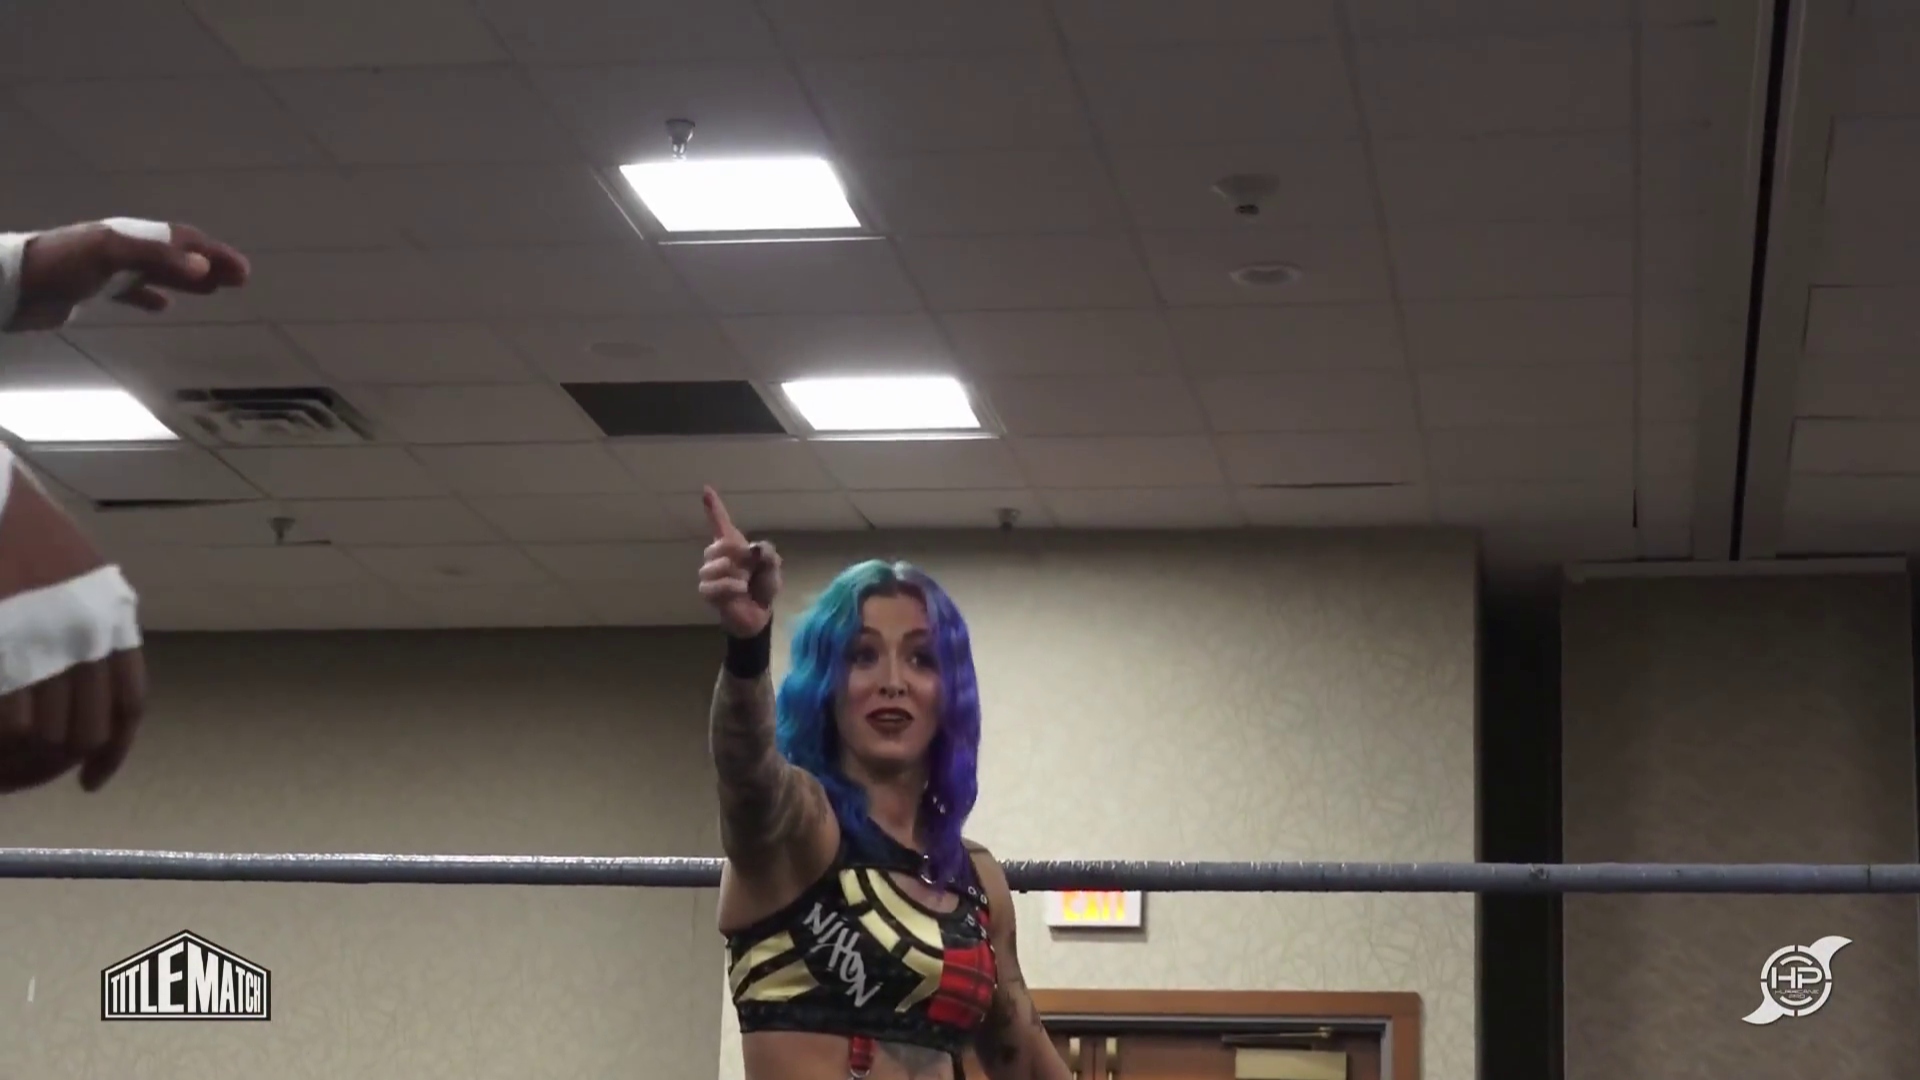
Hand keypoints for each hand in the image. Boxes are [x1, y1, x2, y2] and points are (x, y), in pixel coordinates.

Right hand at [0, 463, 144, 793]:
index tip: (90, 780)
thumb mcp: (72, 570)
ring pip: (48, 734)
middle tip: (23, 776)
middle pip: (87, 729)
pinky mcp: (4, 651)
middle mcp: (88, 633)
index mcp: (111, 615)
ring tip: (1, 765)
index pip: (128, 703)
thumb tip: (89, 675)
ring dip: (21, 760)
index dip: (112, 751)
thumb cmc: (13, 524)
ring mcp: (44, 642)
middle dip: (55, 763)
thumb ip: (87, 619)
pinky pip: (11, 724)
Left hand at [7, 218, 250, 331]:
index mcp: (131, 236)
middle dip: (208, 265)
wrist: (14, 284)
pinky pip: (133, 291)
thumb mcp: (111, 255)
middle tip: (239, 281)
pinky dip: (152, 297)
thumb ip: (158, 259)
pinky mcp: (95, 289)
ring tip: (213, 290)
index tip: (242, 272)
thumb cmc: (62, 265)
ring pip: (159, 273)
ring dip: (187, 280)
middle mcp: (124, 249)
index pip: (183, 241)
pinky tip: (164, 306)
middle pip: (176, 255)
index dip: (214, 254)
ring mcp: (110, 269)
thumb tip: (204, 267)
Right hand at [698, 486, 781, 638]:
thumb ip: (768, 554)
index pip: (720, 521)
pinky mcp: (708, 592)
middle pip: (720, 545)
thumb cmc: (763, 585)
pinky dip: (730, 587)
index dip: (713, 506)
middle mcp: (717, 556)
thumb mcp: (773, 567)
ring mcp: (710, 574)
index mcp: (733, 545)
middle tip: (750, 569)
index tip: (706, 489)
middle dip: (738, 556)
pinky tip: (740, 590)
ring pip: (714, 566)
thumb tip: (755, 548)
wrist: (759, 612)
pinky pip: (713, 585)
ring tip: (744, 582)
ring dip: (735, 574)